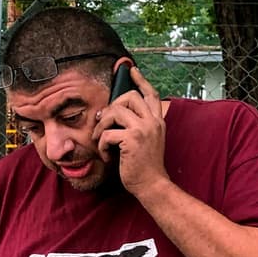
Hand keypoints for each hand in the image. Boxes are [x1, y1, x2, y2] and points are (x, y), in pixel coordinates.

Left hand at [92, 65, 169, 196]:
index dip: (141, 80)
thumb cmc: (145, 166)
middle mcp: (153, 122)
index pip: (151, 94)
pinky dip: (101, 145)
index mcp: (158, 121)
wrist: (152, 185)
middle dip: (112, 106)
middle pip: (129, 96)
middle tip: (105, 123)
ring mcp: (143, 129)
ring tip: (100, 140)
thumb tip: (111, 112)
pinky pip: (107, 133)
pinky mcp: (132, 140)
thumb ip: (137, 125)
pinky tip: (106, 156)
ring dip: (101, 126)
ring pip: (115, 111)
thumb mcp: (147, 140)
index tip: (131, 70)